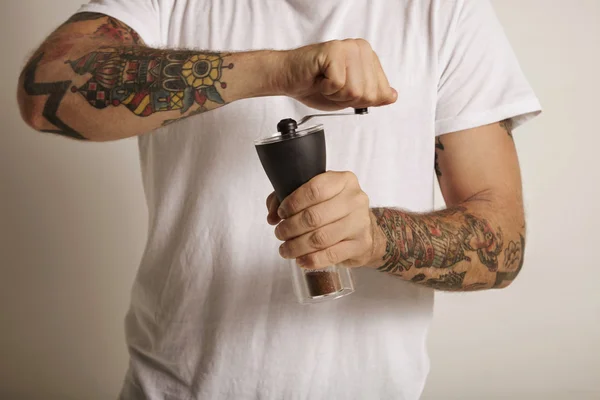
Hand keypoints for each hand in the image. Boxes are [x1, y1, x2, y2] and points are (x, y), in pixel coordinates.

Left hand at [265, 171, 378, 268]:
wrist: (363, 230)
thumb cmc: (333, 209)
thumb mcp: (314, 196)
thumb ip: (287, 197)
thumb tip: (272, 216)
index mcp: (344, 181)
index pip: (314, 189)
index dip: (292, 203)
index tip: (281, 213)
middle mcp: (355, 199)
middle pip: (314, 216)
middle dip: (290, 227)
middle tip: (279, 233)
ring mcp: (360, 223)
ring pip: (320, 238)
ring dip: (297, 246)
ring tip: (285, 249)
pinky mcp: (360, 244)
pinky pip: (331, 255)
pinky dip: (311, 260)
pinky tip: (300, 260)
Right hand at [278, 39, 396, 110]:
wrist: (288, 78)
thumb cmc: (315, 85)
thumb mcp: (350, 96)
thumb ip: (372, 96)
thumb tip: (391, 96)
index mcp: (369, 57)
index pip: (381, 91)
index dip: (359, 100)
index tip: (344, 90)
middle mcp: (361, 48)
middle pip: (369, 93)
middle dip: (347, 99)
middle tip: (332, 87)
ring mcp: (348, 48)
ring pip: (355, 90)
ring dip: (336, 94)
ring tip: (326, 82)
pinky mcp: (334, 51)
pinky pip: (338, 84)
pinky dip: (326, 89)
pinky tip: (319, 79)